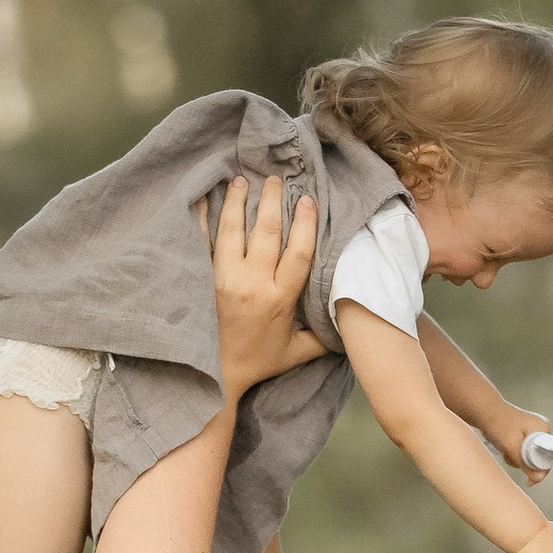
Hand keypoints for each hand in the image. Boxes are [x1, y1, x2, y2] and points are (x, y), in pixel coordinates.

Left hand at [207, 178, 321, 398]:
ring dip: (237, 201)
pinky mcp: (204, 279)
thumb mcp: (297, 352)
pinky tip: (202, 198)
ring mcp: (225, 279)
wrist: (216, 374)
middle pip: (266, 232)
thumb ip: (323, 336)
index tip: (308, 200)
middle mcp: (253, 284)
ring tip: (241, 180)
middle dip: (272, 201)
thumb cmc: (260, 361)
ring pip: (233, 230)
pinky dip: (201, 218)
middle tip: (275, 178)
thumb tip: (351, 322)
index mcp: (279, 299)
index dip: (305, 224)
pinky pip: (201, 242)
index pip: (298, 253)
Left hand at [495, 406, 551, 472]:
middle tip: (510, 455)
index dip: (538, 468)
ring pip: (530, 458)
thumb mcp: (512, 447)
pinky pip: (523, 453)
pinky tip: (505, 448)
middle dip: (524, 463)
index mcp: (543, 429)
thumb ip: (526, 464)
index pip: (549, 457)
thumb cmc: (498, 424)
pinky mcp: (525, 436)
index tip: (526, 474)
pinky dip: (513, 455)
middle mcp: (542, 430)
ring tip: (505, 450)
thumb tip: (538, 478)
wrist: (484, 412)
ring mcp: (533, 432)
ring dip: (516, 459)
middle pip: (540, 458)